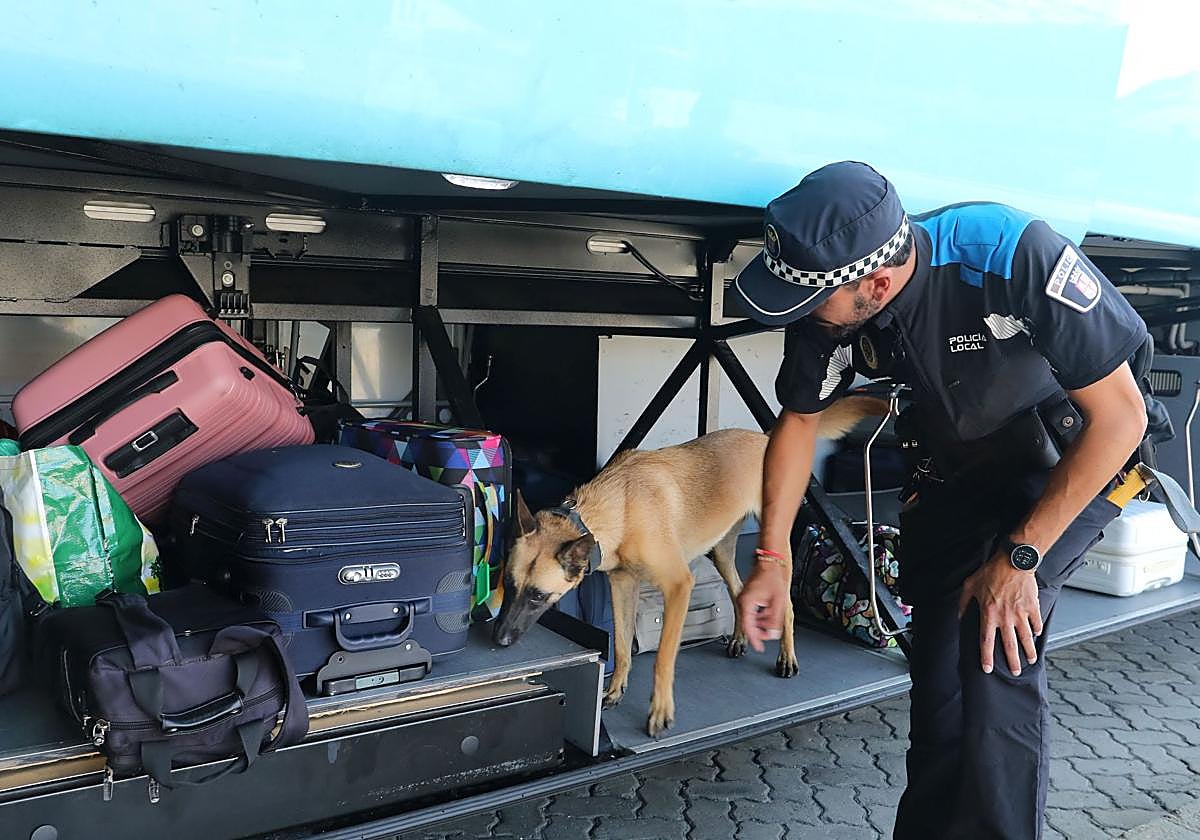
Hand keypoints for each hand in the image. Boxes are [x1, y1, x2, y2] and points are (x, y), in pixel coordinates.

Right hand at [738, 559, 788, 652]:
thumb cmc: (772, 576)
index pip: (747, 627)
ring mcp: (744, 599)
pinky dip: (759, 616)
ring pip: (750, 619)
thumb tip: (773, 634)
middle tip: (769, 634)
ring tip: (771, 620)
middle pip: (748, 624)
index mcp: (746, 603)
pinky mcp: (747, 597)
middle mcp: (742, 601)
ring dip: (761, 623)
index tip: (759, 647)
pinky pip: (751, 612)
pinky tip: (768, 613)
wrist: (770, 561)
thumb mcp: (778, 602)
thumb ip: (775, 620)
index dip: (754, 639)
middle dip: (760, 630)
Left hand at [958, 550, 1042, 675]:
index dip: (986, 657)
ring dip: (1028, 651)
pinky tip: (1036, 635)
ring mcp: (1021, 613)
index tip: (988, 669)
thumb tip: (961, 616)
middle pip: (1009, 645)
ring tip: (1029, 660)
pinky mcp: (1033, 607)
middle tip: (1014, 672)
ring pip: (1026, 638)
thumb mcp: (970, 585)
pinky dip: (1037, 630)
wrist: (1013, 561)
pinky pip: (1036, 623)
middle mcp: (1005, 617)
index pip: (986, 641)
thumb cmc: (991, 571)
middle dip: (1012, 662)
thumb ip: (964, 603)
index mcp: (988, 614)